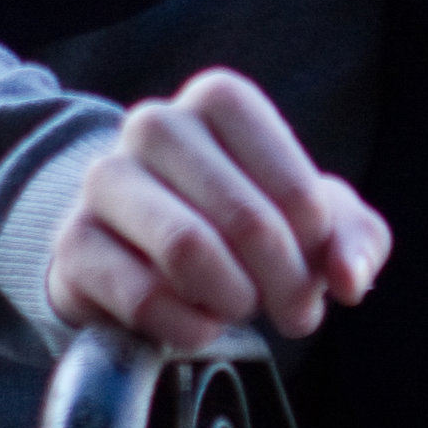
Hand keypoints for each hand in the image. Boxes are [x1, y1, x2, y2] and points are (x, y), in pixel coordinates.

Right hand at [47, 66, 392, 353]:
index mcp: (218, 101)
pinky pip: (143, 296)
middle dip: (283, 283)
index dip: (316, 245)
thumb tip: (351, 277)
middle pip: (244, 220)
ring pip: (187, 250)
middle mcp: (155, 124)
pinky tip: (197, 327)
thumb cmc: (238, 223)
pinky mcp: (74, 243)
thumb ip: (353, 239)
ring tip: (239, 309)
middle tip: (294, 313)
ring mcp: (105, 180)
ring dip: (232, 300)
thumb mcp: (309, 222)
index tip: (317, 269)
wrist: (133, 244)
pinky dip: (186, 327)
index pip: (293, 182)